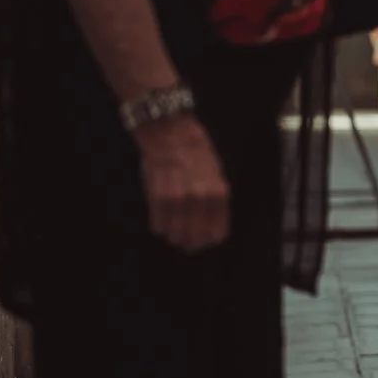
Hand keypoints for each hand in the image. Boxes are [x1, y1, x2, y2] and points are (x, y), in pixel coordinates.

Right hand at [137, 114, 230, 252]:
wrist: (171, 135)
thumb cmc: (195, 154)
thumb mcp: (216, 175)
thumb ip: (214, 201)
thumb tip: (210, 228)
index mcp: (219, 194)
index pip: (216, 233)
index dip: (208, 241)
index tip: (202, 243)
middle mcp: (202, 199)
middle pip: (195, 238)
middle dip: (189, 242)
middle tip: (184, 241)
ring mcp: (180, 199)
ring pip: (176, 234)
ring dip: (173, 235)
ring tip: (171, 230)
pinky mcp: (160, 197)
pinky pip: (158, 225)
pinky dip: (159, 226)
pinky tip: (160, 221)